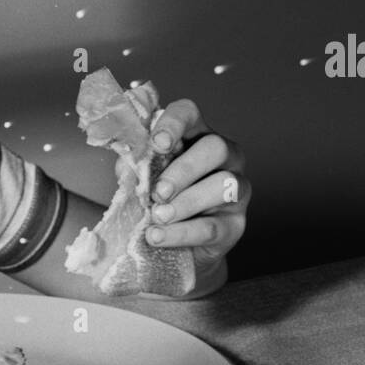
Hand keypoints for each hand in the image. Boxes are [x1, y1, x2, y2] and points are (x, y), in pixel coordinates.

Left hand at [125, 97, 248, 288]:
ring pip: (222, 185)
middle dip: (183, 170)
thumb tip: (127, 161)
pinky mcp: (235, 224)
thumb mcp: (141, 179)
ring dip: (185, 202)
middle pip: (216, 147)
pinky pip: (213, 226)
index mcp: (196, 136)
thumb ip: (135, 167)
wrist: (175, 250)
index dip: (174, 124)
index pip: (190, 114)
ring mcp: (236, 190)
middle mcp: (225, 157)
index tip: (157, 144)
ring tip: (158, 217)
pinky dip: (182, 232)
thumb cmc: (158, 203)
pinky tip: (159, 236)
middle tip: (157, 192)